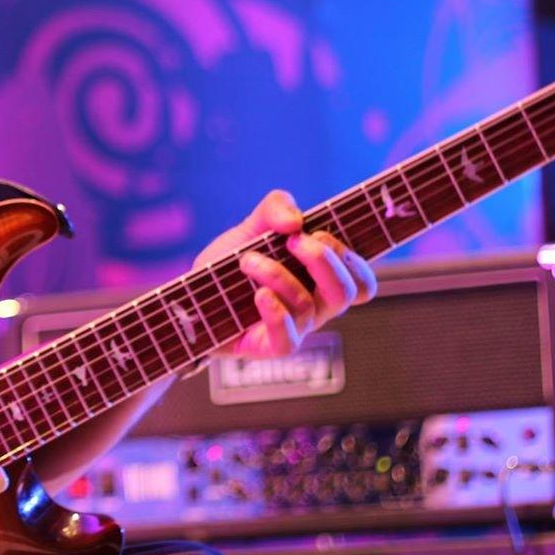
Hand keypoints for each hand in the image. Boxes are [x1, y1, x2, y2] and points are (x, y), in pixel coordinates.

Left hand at [195, 190, 377, 358]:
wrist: (191, 295)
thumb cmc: (229, 264)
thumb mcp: (251, 227)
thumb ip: (275, 209)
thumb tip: (294, 220)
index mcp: (321, 280)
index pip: (363, 281)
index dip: (349, 257)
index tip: (316, 231)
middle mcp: (316, 306)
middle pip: (348, 292)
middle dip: (323, 260)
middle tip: (292, 241)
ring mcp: (296, 328)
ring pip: (307, 306)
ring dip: (277, 275)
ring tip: (247, 260)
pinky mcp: (270, 346)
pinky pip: (288, 339)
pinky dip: (276, 313)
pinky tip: (258, 294)